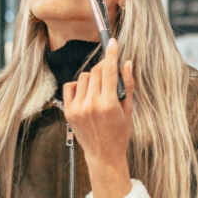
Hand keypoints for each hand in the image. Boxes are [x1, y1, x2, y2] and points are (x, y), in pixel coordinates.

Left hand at [63, 39, 135, 197]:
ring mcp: (77, 108)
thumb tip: (127, 63)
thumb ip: (127, 85)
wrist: (103, 156)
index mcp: (108, 104)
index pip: (108, 70)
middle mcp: (90, 105)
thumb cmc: (119, 134)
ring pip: (83, 77)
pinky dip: (78, 86)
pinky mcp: (69, 112)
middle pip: (95, 71)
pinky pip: (70, 86)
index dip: (111, 53)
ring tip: (99, 90)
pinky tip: (86, 93)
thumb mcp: (128, 110)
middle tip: (109, 75)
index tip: (112, 42)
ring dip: (91, 78)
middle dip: (103, 68)